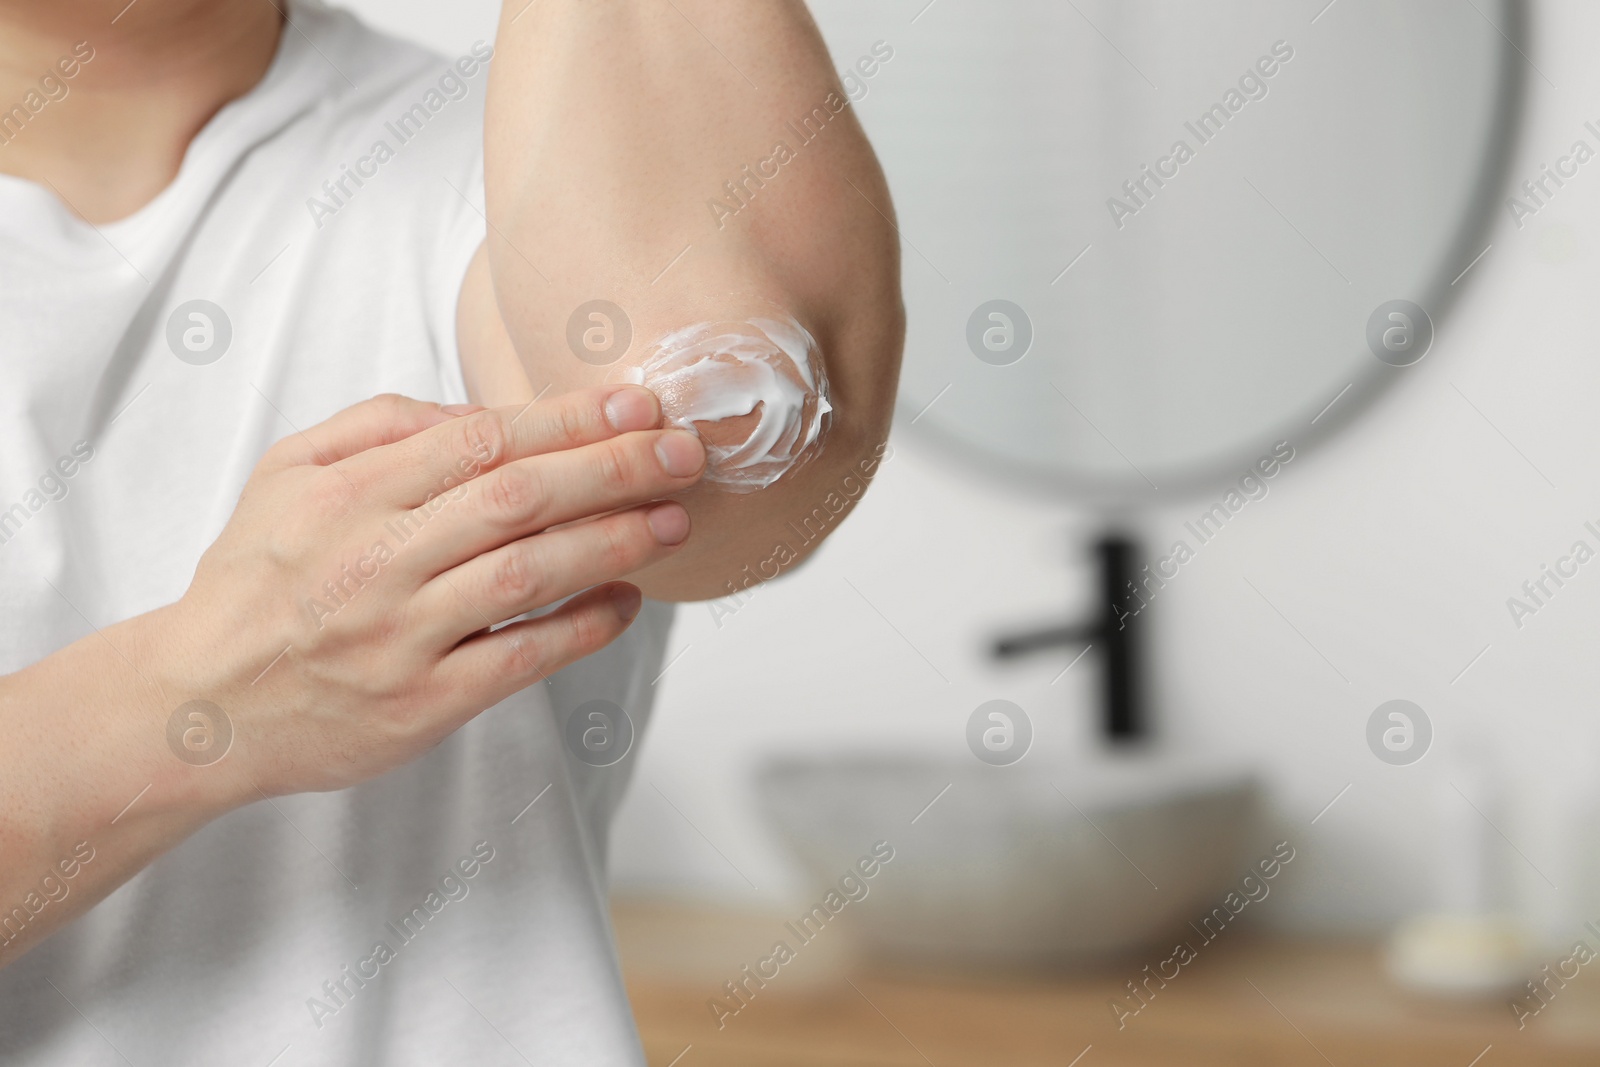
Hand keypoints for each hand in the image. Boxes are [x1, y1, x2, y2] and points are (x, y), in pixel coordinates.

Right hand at [147, 386, 703, 799]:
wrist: (202, 703)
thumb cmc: (257, 579)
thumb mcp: (288, 474)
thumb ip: (379, 425)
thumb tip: (482, 411)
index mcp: (349, 495)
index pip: (481, 440)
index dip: (568, 419)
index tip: (637, 404)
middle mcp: (377, 560)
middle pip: (516, 498)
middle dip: (613, 468)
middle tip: (684, 451)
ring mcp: (401, 636)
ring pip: (526, 575)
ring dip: (611, 541)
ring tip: (672, 518)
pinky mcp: (421, 704)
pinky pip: (518, 659)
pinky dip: (581, 628)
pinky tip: (627, 600)